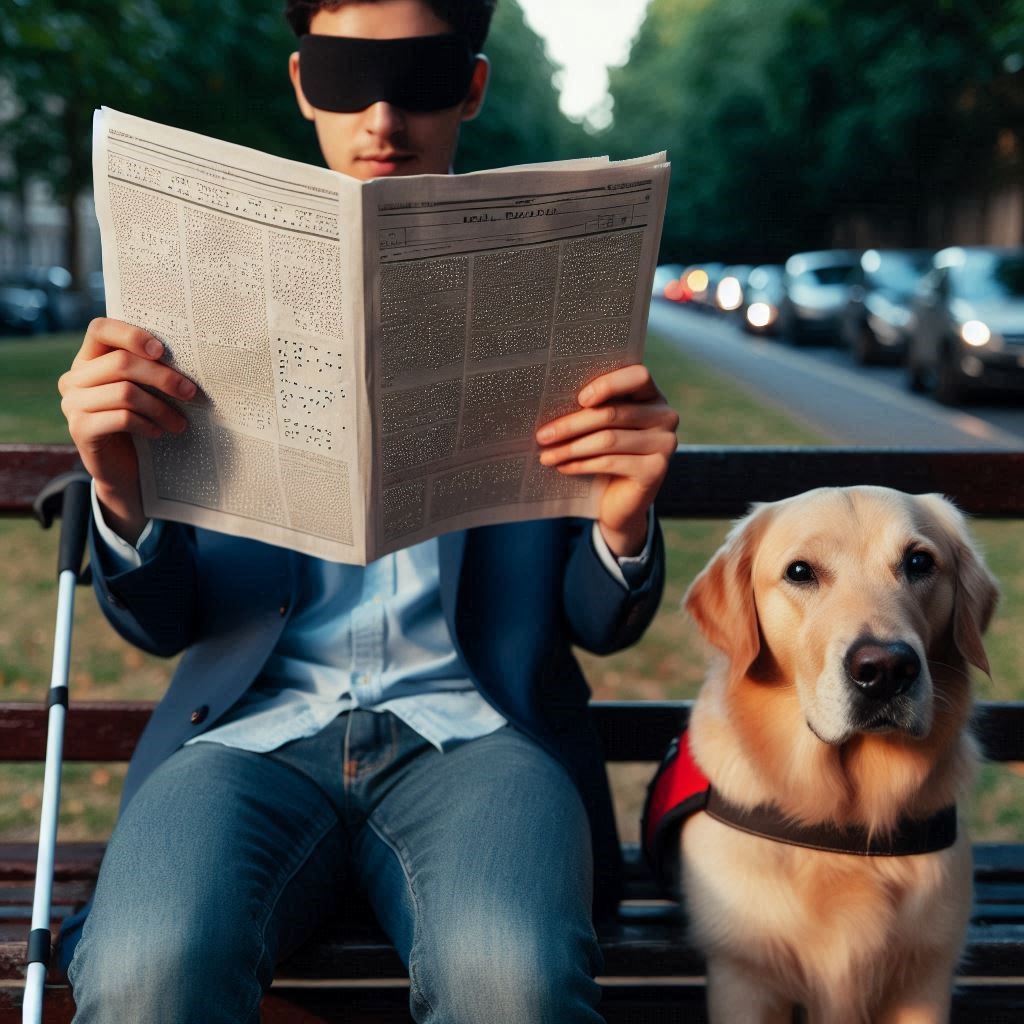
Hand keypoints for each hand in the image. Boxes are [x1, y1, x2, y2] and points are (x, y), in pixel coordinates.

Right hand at [58, 318, 196, 543]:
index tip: (162, 350)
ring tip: (180, 422)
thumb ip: (149, 371)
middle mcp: (73, 379)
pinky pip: (121, 418)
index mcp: (87, 360)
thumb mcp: (142, 392)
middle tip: (190, 392)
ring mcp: (72, 404)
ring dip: (160, 408)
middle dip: (162, 377)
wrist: (123, 469)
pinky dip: (147, 424)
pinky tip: (159, 432)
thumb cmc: (138, 422)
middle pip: (121, 362)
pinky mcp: (80, 429)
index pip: (100, 330)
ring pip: (125, 392)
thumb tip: (188, 358)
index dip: (131, 334)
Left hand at [535, 364, 678, 556]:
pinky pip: (611, 462)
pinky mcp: (656, 470)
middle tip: (542, 435)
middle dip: (571, 424)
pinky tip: (562, 467)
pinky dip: (581, 464)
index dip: (608, 384)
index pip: (637, 376)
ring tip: (546, 455)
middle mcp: (665, 416)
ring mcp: (665, 443)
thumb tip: (551, 399)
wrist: (621, 501)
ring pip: (608, 439)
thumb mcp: (601, 426)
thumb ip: (592, 408)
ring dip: (571, 448)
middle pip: (612, 413)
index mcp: (652, 395)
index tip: (579, 399)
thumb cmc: (607, 454)